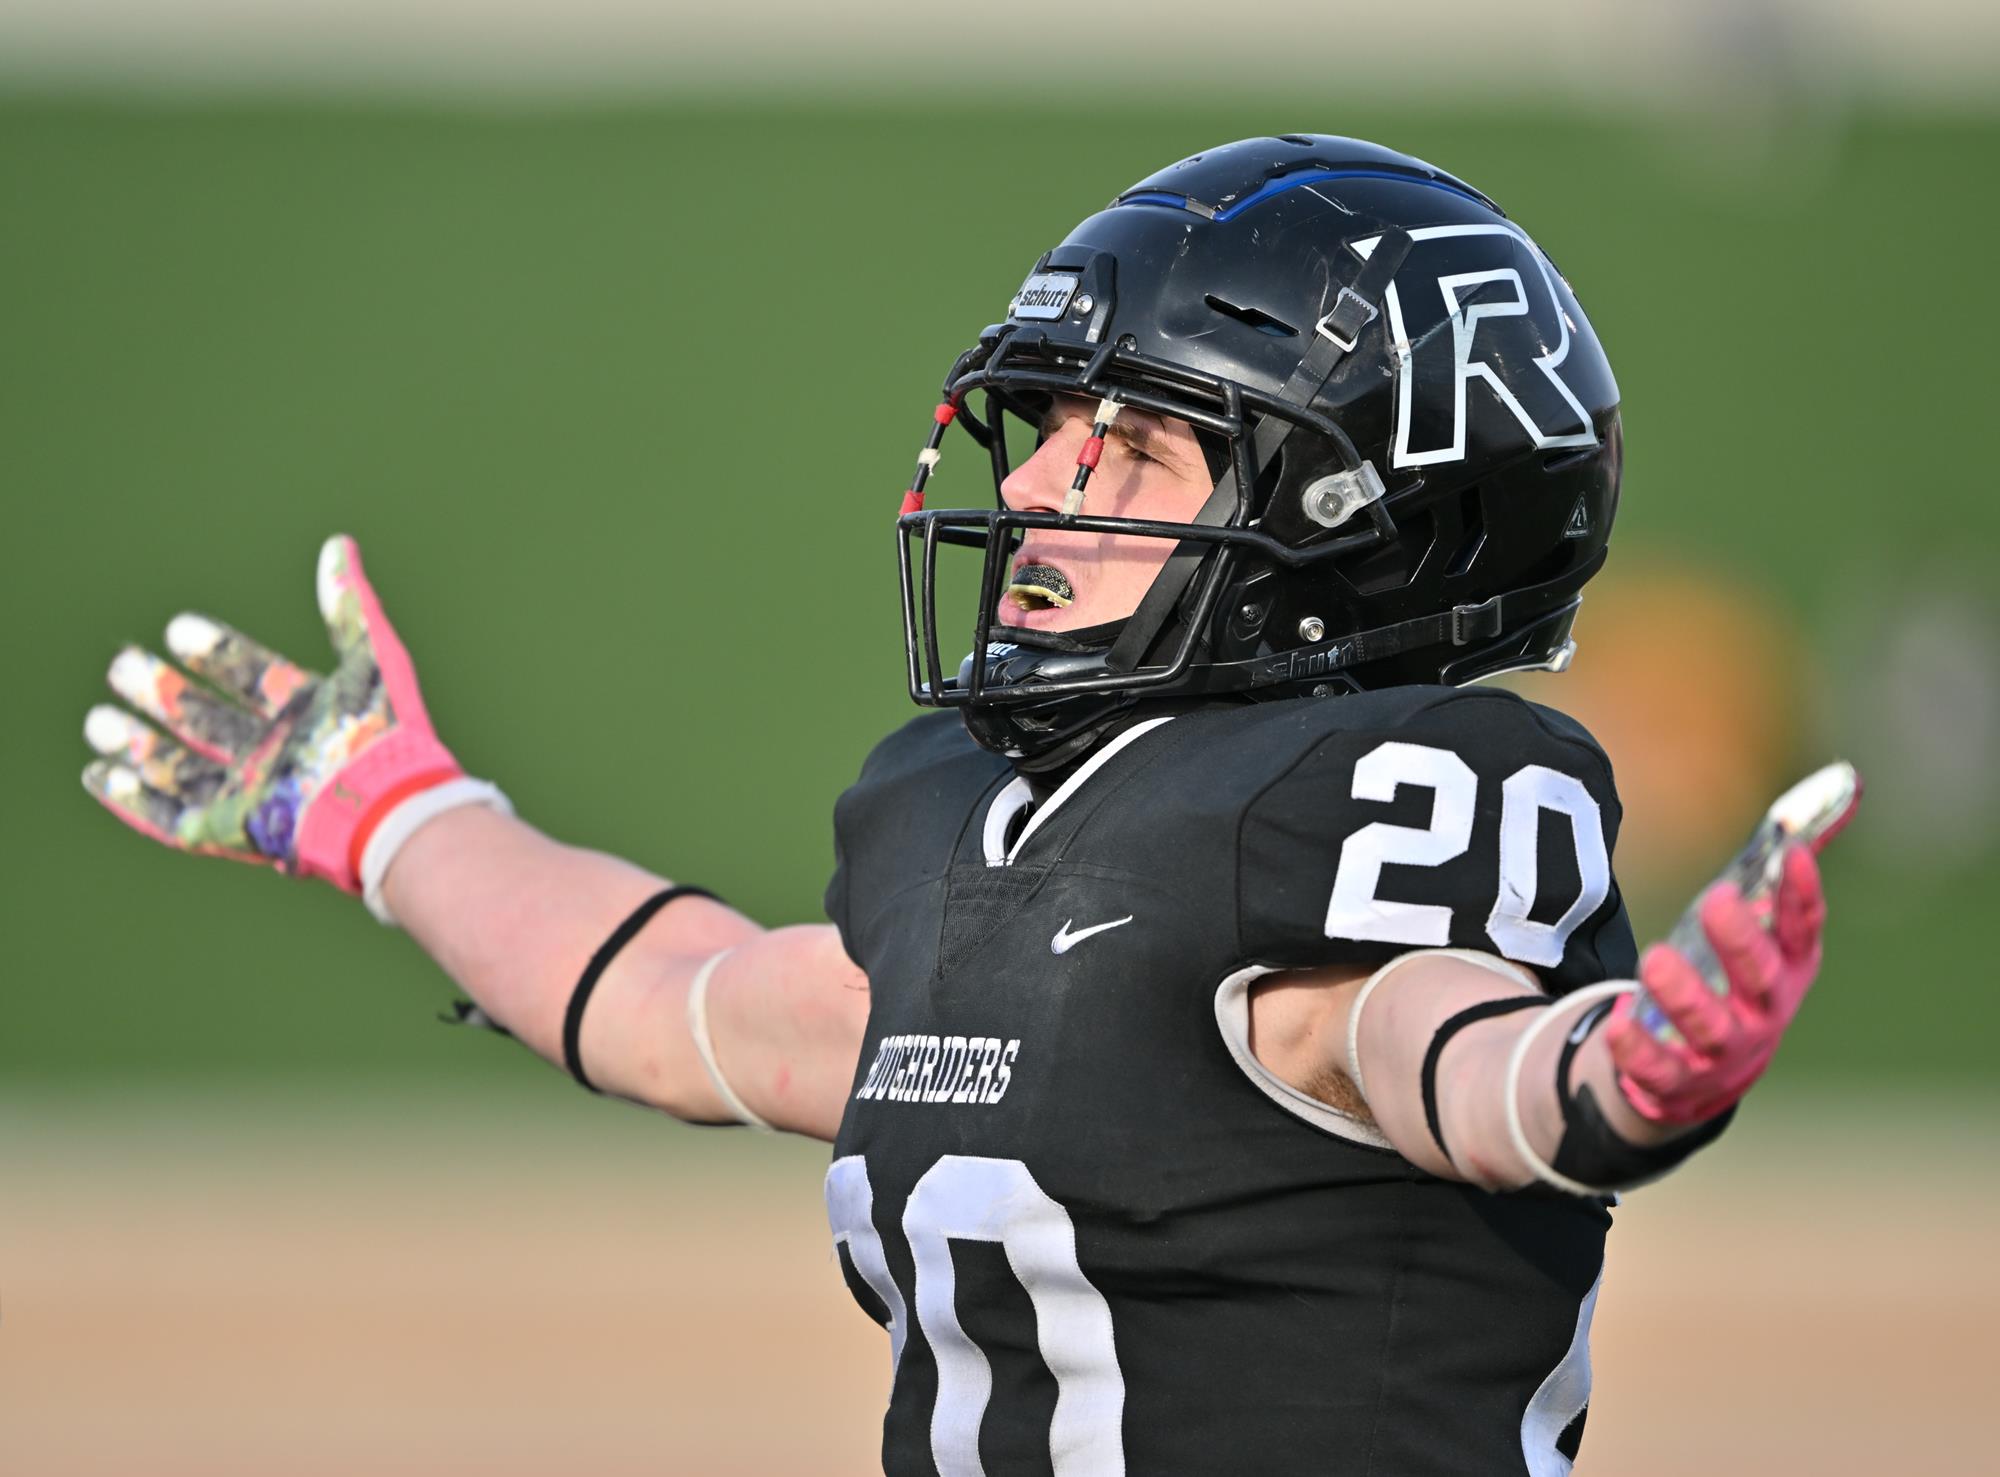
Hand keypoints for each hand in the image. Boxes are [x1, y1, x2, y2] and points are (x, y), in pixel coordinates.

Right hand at [81, 535, 464, 896]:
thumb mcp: (372, 656)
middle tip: (121, 665)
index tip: (178, 628)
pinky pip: (170, 817)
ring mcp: (249, 793)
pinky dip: (133, 801)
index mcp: (305, 713)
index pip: (250, 676)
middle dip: (162, 694)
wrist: (381, 803)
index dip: (215, 652)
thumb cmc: (380, 731)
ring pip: (179, 766)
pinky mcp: (228, 831)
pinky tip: (99, 776)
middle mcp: (274, 753)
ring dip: (137, 744)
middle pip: (205, 720)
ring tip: (98, 719)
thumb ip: (349, 603)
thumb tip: (338, 544)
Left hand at [1605, 845, 1825, 1124]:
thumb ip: (1781, 870)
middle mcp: (1764, 1014)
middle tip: (1715, 901)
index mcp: (1787, 971)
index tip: (1792, 851)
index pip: (1803, 930)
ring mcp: (1723, 1053)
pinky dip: (1639, 1050)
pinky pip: (1660, 1069)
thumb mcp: (1759, 933)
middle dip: (1741, 942)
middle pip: (1761, 980)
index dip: (1802, 894)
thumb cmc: (1731, 984)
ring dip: (1685, 994)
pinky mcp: (1677, 1081)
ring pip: (1711, 1028)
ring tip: (1656, 958)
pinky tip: (1617, 1022)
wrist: (1705, 1076)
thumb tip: (1843, 786)